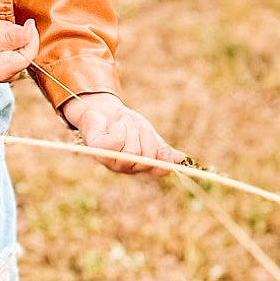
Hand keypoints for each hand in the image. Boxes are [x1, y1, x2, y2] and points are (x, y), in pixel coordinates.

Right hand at [0, 18, 38, 81]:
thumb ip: (10, 37)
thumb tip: (31, 31)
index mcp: (7, 70)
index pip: (31, 52)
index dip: (31, 36)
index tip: (28, 22)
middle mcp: (9, 71)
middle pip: (23, 45)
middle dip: (11, 32)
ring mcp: (4, 66)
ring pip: (15, 41)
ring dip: (3, 31)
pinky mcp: (0, 60)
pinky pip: (7, 43)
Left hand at [60, 92, 186, 176]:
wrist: (103, 110)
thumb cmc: (126, 125)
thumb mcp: (147, 135)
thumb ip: (162, 149)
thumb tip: (181, 159)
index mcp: (139, 165)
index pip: (156, 170)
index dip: (163, 163)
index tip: (168, 154)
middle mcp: (125, 167)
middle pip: (144, 158)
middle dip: (144, 137)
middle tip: (135, 125)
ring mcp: (110, 161)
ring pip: (132, 150)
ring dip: (131, 129)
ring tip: (123, 123)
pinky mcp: (98, 152)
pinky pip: (118, 141)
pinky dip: (120, 127)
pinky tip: (113, 125)